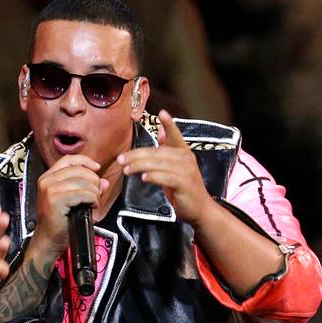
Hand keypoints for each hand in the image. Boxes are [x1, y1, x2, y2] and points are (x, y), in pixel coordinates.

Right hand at [32, 155, 107, 257]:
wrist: (49, 240)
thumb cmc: (60, 221)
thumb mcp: (72, 199)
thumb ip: (86, 187)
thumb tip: (103, 182)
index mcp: (48, 177)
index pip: (69, 160)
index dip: (85, 162)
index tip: (97, 168)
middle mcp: (46, 180)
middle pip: (79, 170)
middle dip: (93, 181)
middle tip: (96, 194)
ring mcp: (50, 189)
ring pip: (83, 182)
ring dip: (94, 193)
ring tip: (93, 202)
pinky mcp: (55, 200)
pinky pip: (83, 194)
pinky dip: (92, 200)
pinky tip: (91, 207)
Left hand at [117, 110, 212, 225]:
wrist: (199, 209)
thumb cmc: (183, 188)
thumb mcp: (175, 167)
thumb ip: (167, 149)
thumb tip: (160, 131)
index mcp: (183, 152)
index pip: (175, 135)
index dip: (169, 124)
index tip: (162, 113)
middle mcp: (186, 158)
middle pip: (157, 152)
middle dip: (137, 155)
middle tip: (121, 159)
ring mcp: (187, 171)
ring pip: (159, 164)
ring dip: (140, 166)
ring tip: (127, 169)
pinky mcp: (184, 184)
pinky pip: (166, 178)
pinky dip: (155, 177)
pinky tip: (145, 178)